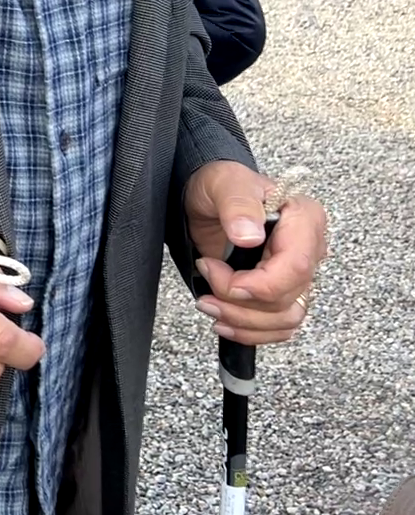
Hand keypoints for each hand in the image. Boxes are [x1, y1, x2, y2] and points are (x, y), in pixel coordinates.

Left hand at [186, 160, 328, 345]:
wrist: (208, 197)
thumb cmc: (220, 184)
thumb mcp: (224, 182)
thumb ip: (237, 204)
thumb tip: (249, 236)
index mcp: (305, 220)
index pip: (296, 268)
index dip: (260, 285)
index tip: (223, 279)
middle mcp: (309, 251)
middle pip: (289, 299)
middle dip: (241, 301)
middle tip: (207, 277)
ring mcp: (297, 275)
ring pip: (286, 319)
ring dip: (244, 321)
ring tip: (208, 304)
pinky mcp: (282, 292)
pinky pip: (280, 326)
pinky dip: (251, 331)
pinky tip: (224, 322)